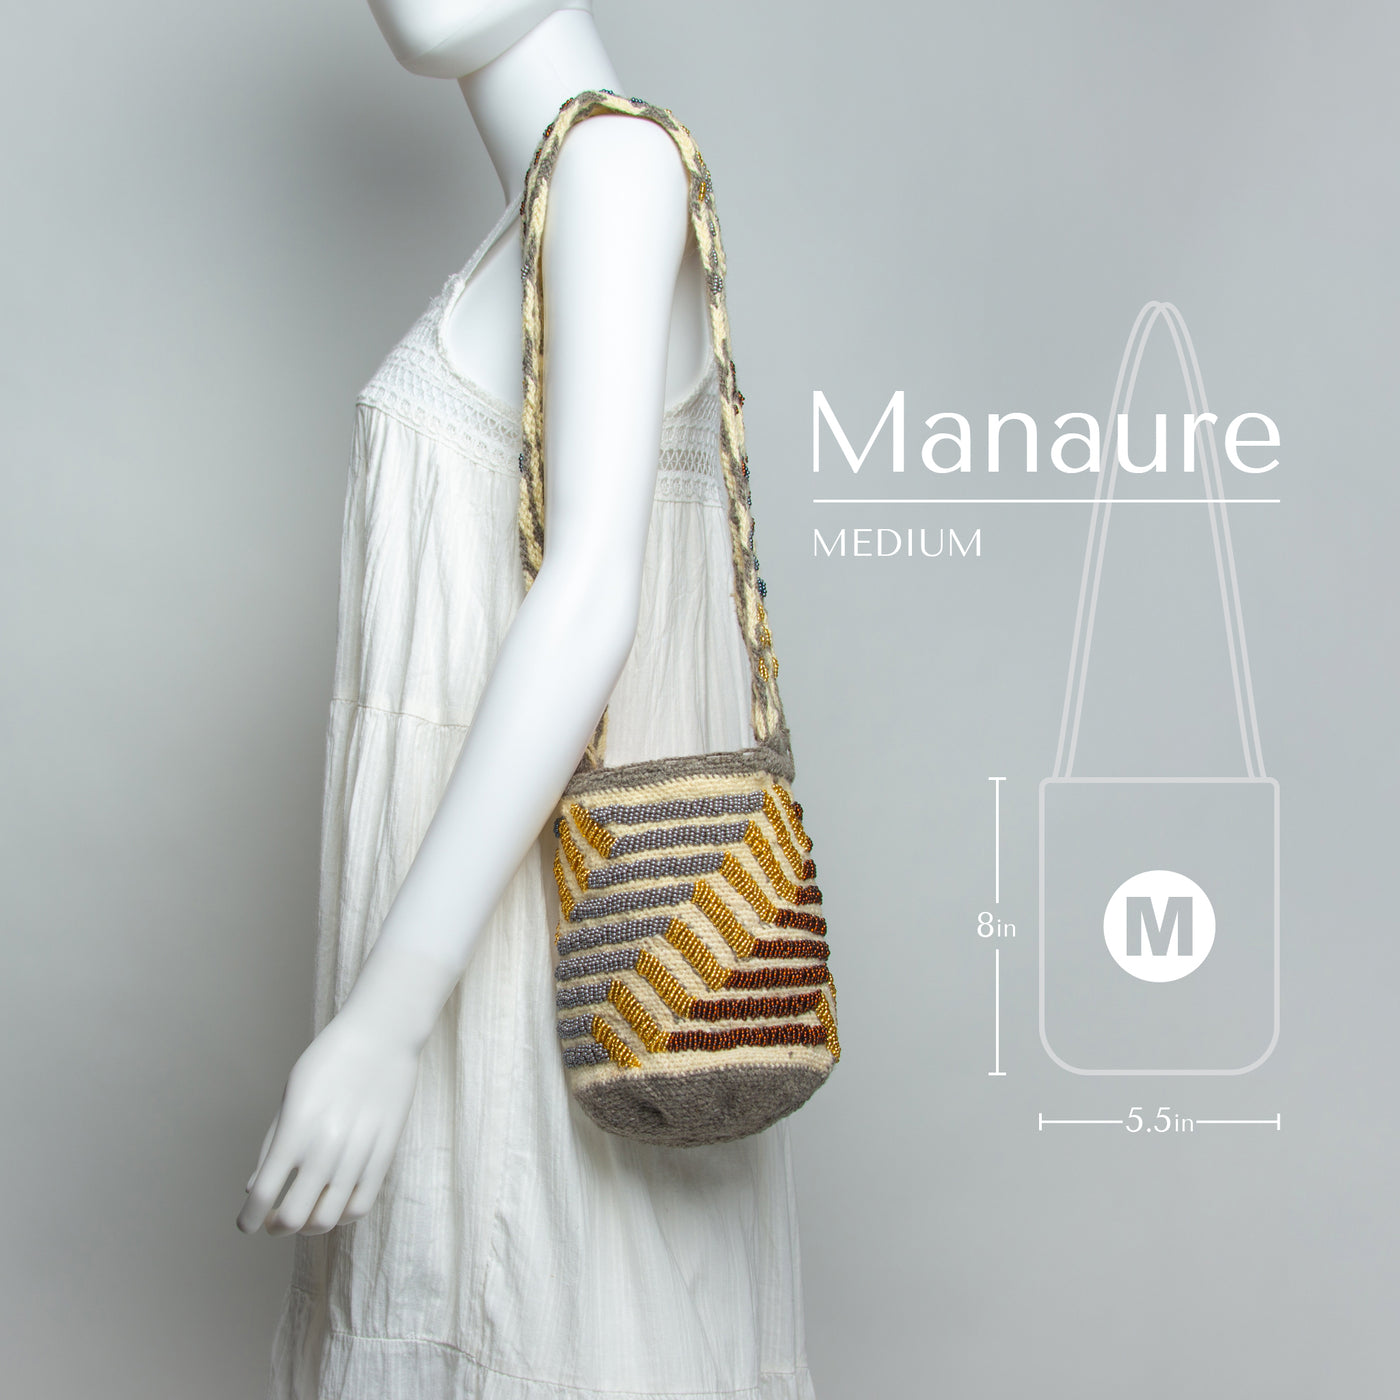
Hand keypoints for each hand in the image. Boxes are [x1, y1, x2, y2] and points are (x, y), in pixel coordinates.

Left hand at [236, 1009, 419, 1236]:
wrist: (382, 1035)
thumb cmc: (329, 1061)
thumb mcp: (291, 1095)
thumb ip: (273, 1142)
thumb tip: (253, 1187)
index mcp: (296, 1129)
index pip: (263, 1195)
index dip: (249, 1218)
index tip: (246, 1223)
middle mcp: (326, 1147)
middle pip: (293, 1217)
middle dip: (276, 1225)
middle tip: (274, 1219)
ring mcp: (358, 1153)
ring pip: (327, 1218)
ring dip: (308, 1226)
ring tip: (304, 1214)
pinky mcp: (385, 1153)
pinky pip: (361, 1205)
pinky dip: (342, 1215)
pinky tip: (333, 1203)